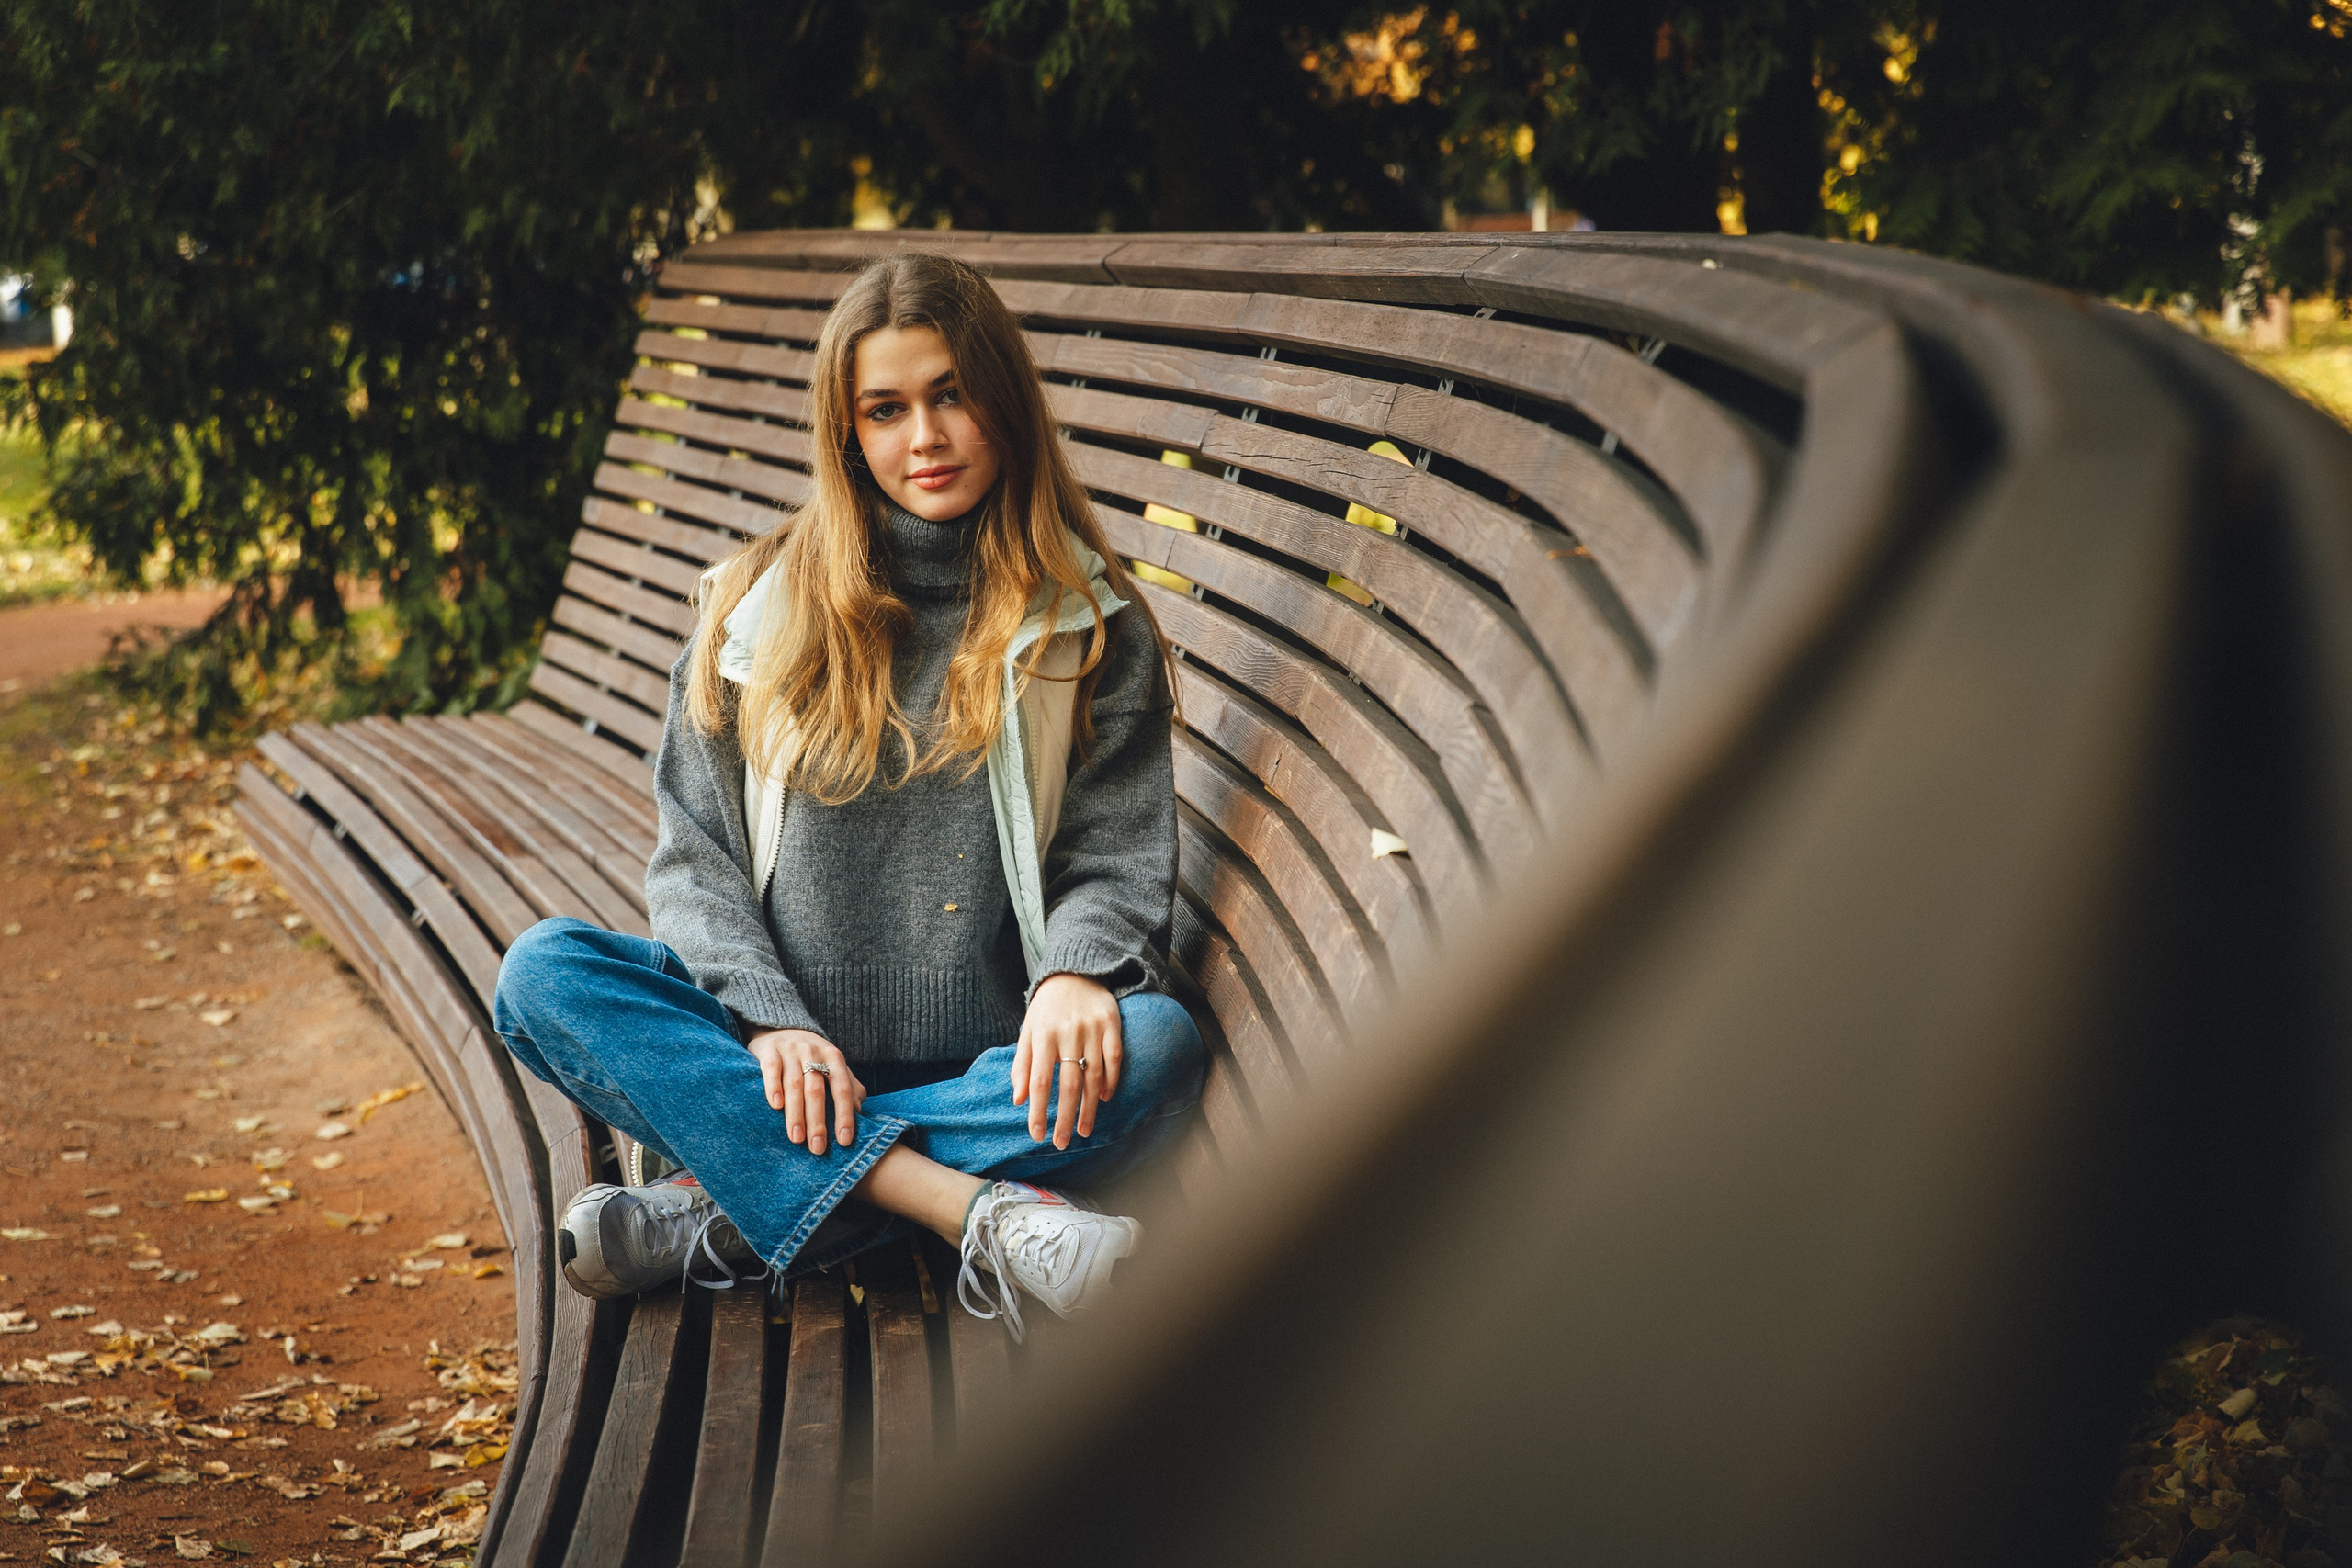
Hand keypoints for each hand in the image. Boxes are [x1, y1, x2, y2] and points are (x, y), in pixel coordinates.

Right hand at [746, 1028, 864, 1154]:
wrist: (783, 1028)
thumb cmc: (814, 1058)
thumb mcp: (835, 1067)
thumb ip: (850, 1088)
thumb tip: (860, 1114)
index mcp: (834, 1058)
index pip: (842, 1089)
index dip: (844, 1116)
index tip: (844, 1141)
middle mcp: (814, 1053)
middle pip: (817, 1090)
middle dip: (818, 1122)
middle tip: (817, 1148)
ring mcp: (791, 1050)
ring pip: (794, 1084)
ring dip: (796, 1113)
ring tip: (796, 1138)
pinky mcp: (770, 1051)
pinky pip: (772, 1069)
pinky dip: (774, 1087)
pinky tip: (776, 1106)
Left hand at [1011, 973, 1122, 1148]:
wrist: (1074, 971)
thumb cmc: (1046, 1008)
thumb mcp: (1027, 1030)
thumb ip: (1022, 1064)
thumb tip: (1019, 1099)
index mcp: (1043, 1035)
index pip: (1040, 1081)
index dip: (1039, 1111)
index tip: (1037, 1135)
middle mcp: (1068, 1033)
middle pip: (1068, 1084)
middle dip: (1065, 1118)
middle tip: (1062, 1143)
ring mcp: (1092, 1028)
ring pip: (1094, 1076)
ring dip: (1090, 1108)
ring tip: (1085, 1131)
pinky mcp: (1112, 1023)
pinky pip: (1114, 1058)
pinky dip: (1111, 1081)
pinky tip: (1105, 1099)